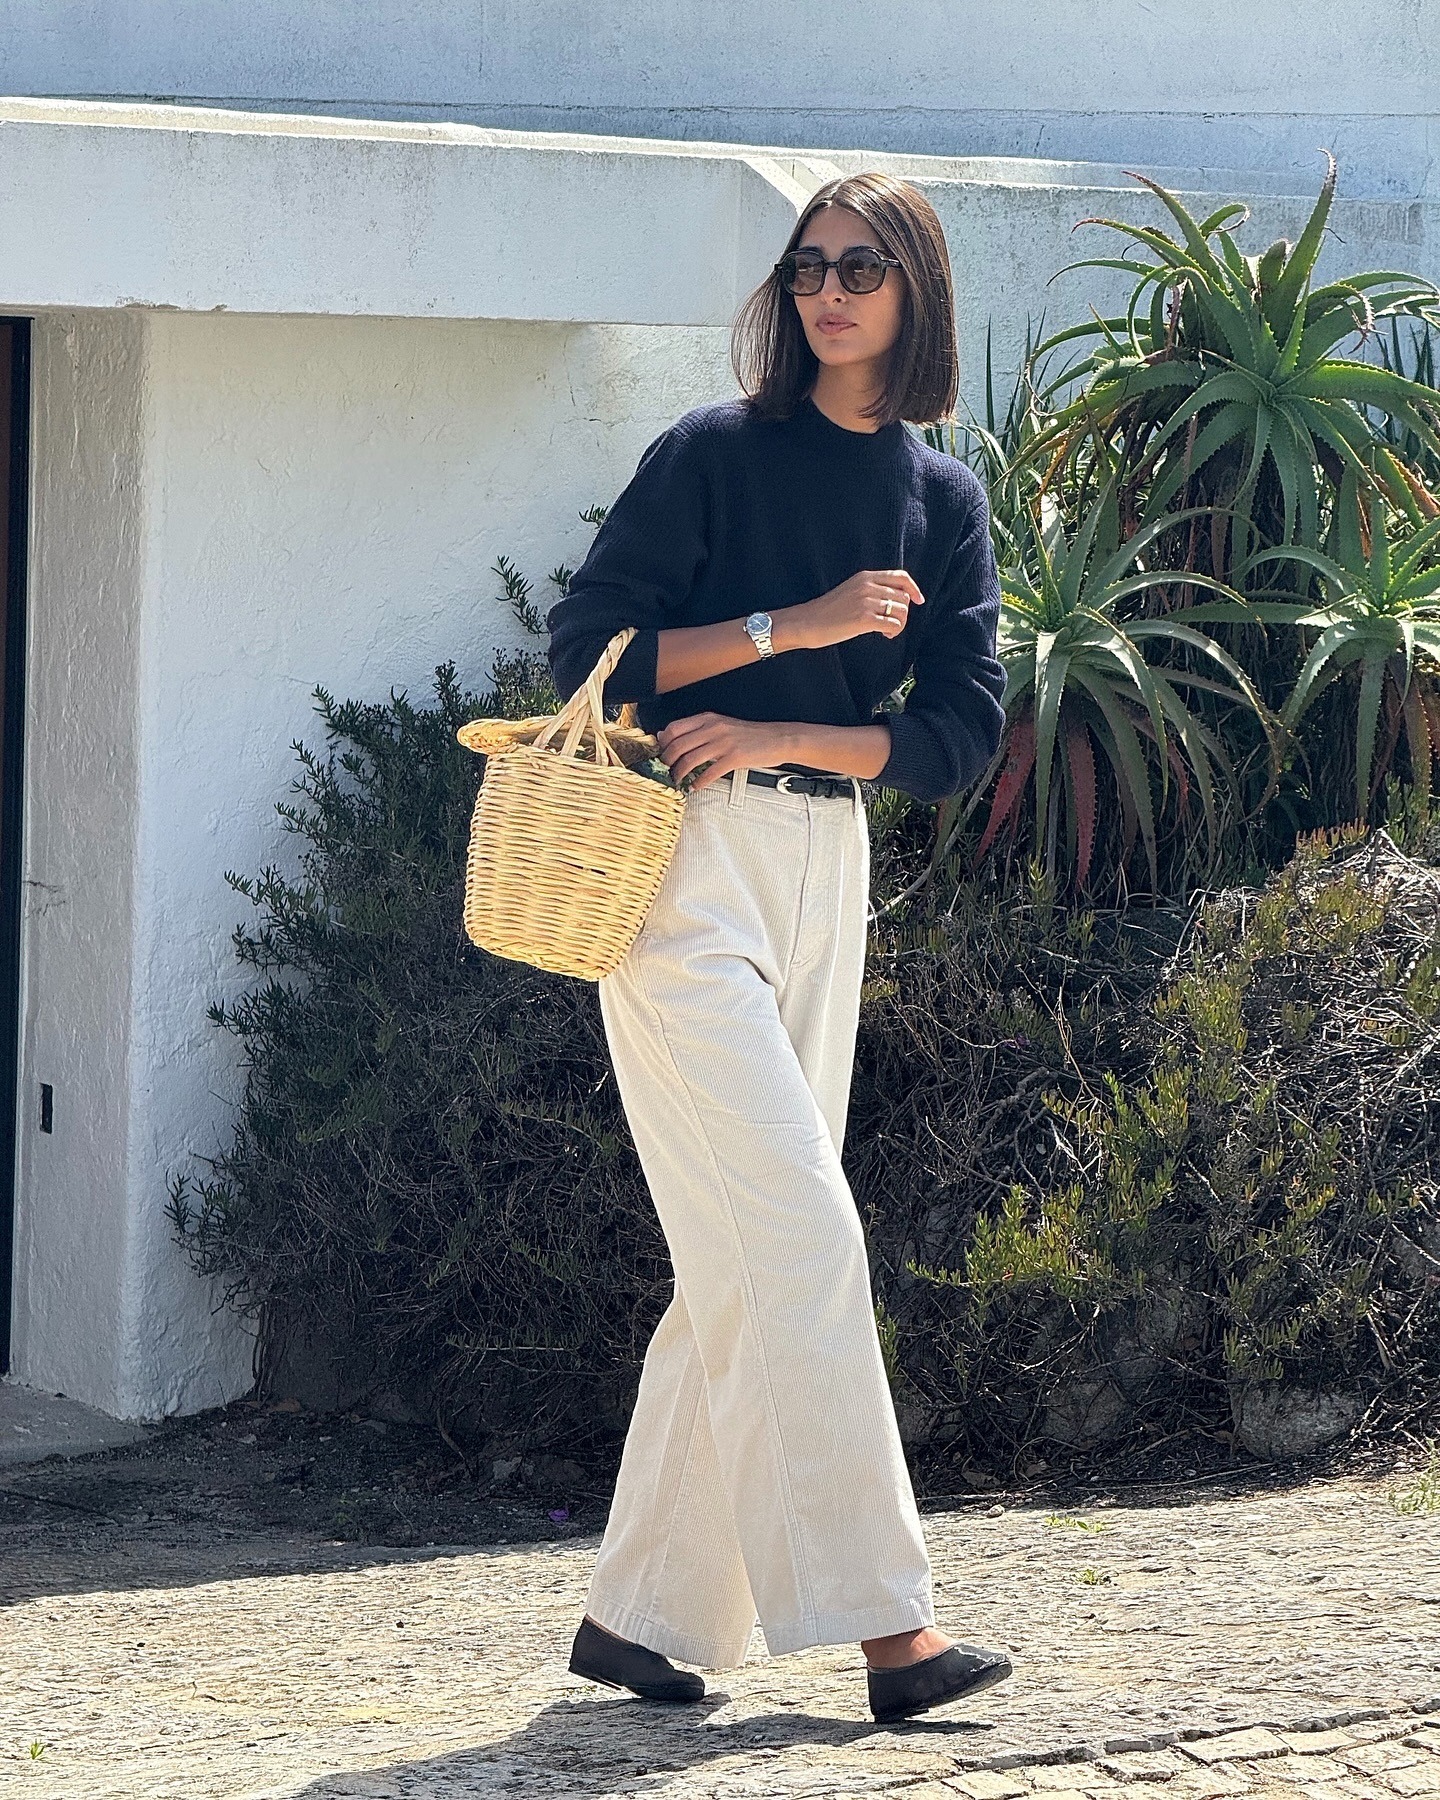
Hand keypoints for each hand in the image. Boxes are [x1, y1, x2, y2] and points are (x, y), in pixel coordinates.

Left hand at [654, 713, 797, 790]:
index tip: (660, 755)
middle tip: (665, 771)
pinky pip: (709, 772)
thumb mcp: (720, 725)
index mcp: (708, 718)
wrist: (776, 738)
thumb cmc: (748, 735)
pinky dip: (699, 782)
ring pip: (690, 759)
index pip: (674, 728)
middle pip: (678, 745)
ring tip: (677, 781)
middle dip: (667, 761)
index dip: (662, 744)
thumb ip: (696, 730)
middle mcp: (713, 728)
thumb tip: (667, 735)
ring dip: (679, 774)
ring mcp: (724, 742)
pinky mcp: (734, 758)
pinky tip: (695, 787)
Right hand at [781, 568, 924, 651]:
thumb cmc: (827, 611)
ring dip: (899, 624)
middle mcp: (868, 586)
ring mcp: (866, 601)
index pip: (901, 576)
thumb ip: (871, 591)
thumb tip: (897, 601)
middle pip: (904, 598)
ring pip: (901, 611)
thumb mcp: (851, 591)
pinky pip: (894, 625)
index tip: (919, 600)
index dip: (914, 589)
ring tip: (885, 632)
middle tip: (890, 625)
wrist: (807, 622)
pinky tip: (883, 636)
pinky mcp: (864, 619)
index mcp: (865, 577)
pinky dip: (894, 632)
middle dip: (902, 614)